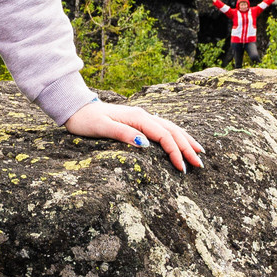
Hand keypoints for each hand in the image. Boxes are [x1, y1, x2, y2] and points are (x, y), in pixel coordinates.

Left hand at [64, 99, 203, 171]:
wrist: (77, 108)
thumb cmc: (87, 121)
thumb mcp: (102, 128)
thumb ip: (123, 135)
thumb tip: (145, 144)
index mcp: (138, 118)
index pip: (163, 136)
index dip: (175, 152)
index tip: (182, 168)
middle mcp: (143, 115)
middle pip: (172, 131)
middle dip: (187, 148)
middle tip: (200, 164)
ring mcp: (142, 117)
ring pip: (170, 128)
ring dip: (185, 140)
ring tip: (199, 152)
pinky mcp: (138, 121)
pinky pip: (163, 127)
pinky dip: (175, 134)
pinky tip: (181, 140)